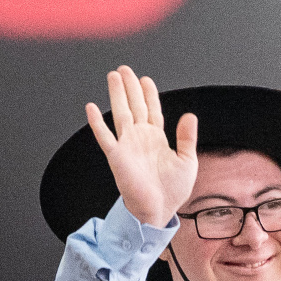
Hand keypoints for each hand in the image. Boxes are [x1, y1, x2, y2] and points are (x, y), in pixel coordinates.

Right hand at [86, 66, 196, 228]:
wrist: (159, 211)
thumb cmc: (172, 191)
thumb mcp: (188, 161)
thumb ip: (187, 138)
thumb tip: (189, 115)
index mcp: (157, 139)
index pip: (152, 109)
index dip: (149, 94)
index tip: (145, 79)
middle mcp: (141, 138)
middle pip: (134, 105)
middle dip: (130, 86)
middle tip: (124, 69)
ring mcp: (128, 145)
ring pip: (120, 113)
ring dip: (116, 94)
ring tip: (113, 77)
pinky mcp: (117, 157)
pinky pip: (105, 137)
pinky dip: (97, 123)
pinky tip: (91, 108)